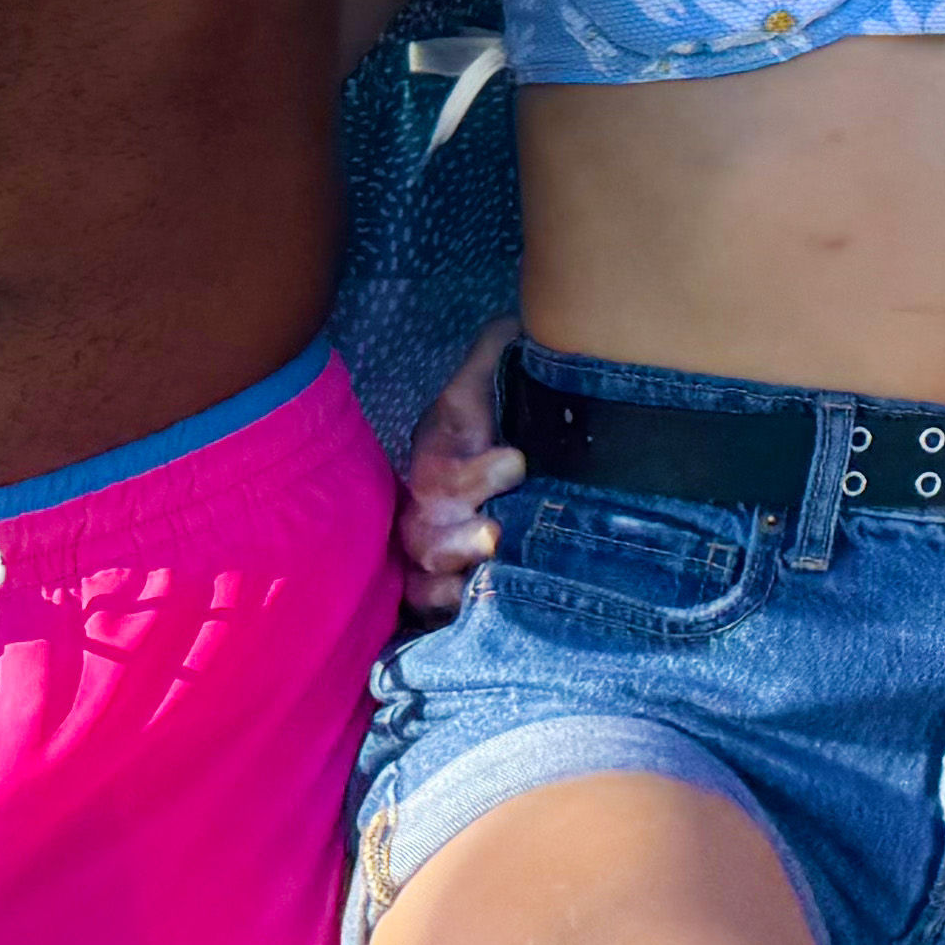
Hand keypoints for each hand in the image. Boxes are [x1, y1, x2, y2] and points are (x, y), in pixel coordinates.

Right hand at [397, 314, 521, 613]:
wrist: (480, 488)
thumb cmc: (480, 435)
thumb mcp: (482, 393)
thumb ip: (494, 357)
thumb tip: (515, 323)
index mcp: (438, 465)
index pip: (446, 474)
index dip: (479, 474)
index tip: (517, 462)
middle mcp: (428, 518)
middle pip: (430, 539)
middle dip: (459, 539)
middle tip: (493, 535)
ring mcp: (433, 563)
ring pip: (428, 585)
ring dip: (455, 587)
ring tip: (487, 583)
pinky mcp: (443, 599)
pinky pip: (435, 619)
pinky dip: (450, 621)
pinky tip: (474, 620)